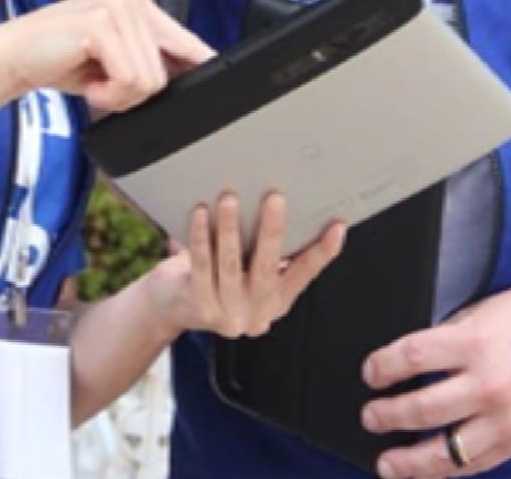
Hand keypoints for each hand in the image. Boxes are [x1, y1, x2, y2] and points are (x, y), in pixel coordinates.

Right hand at [0, 0, 213, 109]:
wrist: (11, 57)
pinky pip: (130, 79)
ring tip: (93, 83)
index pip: (184, 37)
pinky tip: (88, 84)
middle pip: (165, 69)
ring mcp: (117, 6)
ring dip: (119, 96)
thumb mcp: (113, 58)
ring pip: (150, 79)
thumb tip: (188, 76)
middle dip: (134, 92)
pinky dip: (108, 95)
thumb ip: (147, 59)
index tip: (219, 71)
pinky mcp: (102, 23)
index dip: (199, 61)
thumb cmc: (61, 59)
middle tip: (102, 85)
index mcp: (138, 0)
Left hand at [145, 190, 345, 341]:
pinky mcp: (199, 306)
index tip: (337, 226)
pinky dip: (201, 237)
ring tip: (230, 198)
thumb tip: (284, 204)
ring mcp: (227, 313)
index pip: (305, 273)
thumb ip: (269, 248)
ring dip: (230, 228)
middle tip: (275, 198)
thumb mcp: (250, 268)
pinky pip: (201, 266)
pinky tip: (201, 213)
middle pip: (267, 268)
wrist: (173, 306)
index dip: (323, 251)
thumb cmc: (218, 275)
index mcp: (277, 300)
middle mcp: (256, 312)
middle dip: (272, 230)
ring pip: (231, 265)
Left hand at [361, 282, 510, 475]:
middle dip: (388, 415)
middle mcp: (488, 383)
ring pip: (447, 451)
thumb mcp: (479, 313)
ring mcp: (504, 418)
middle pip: (423, 408)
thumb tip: (406, 363)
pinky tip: (427, 471)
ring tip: (386, 463)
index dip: (384, 367)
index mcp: (474, 342)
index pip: (413, 358)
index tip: (369, 373)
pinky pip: (475, 464)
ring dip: (410, 461)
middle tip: (370, 417)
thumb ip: (446, 340)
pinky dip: (447, 471)